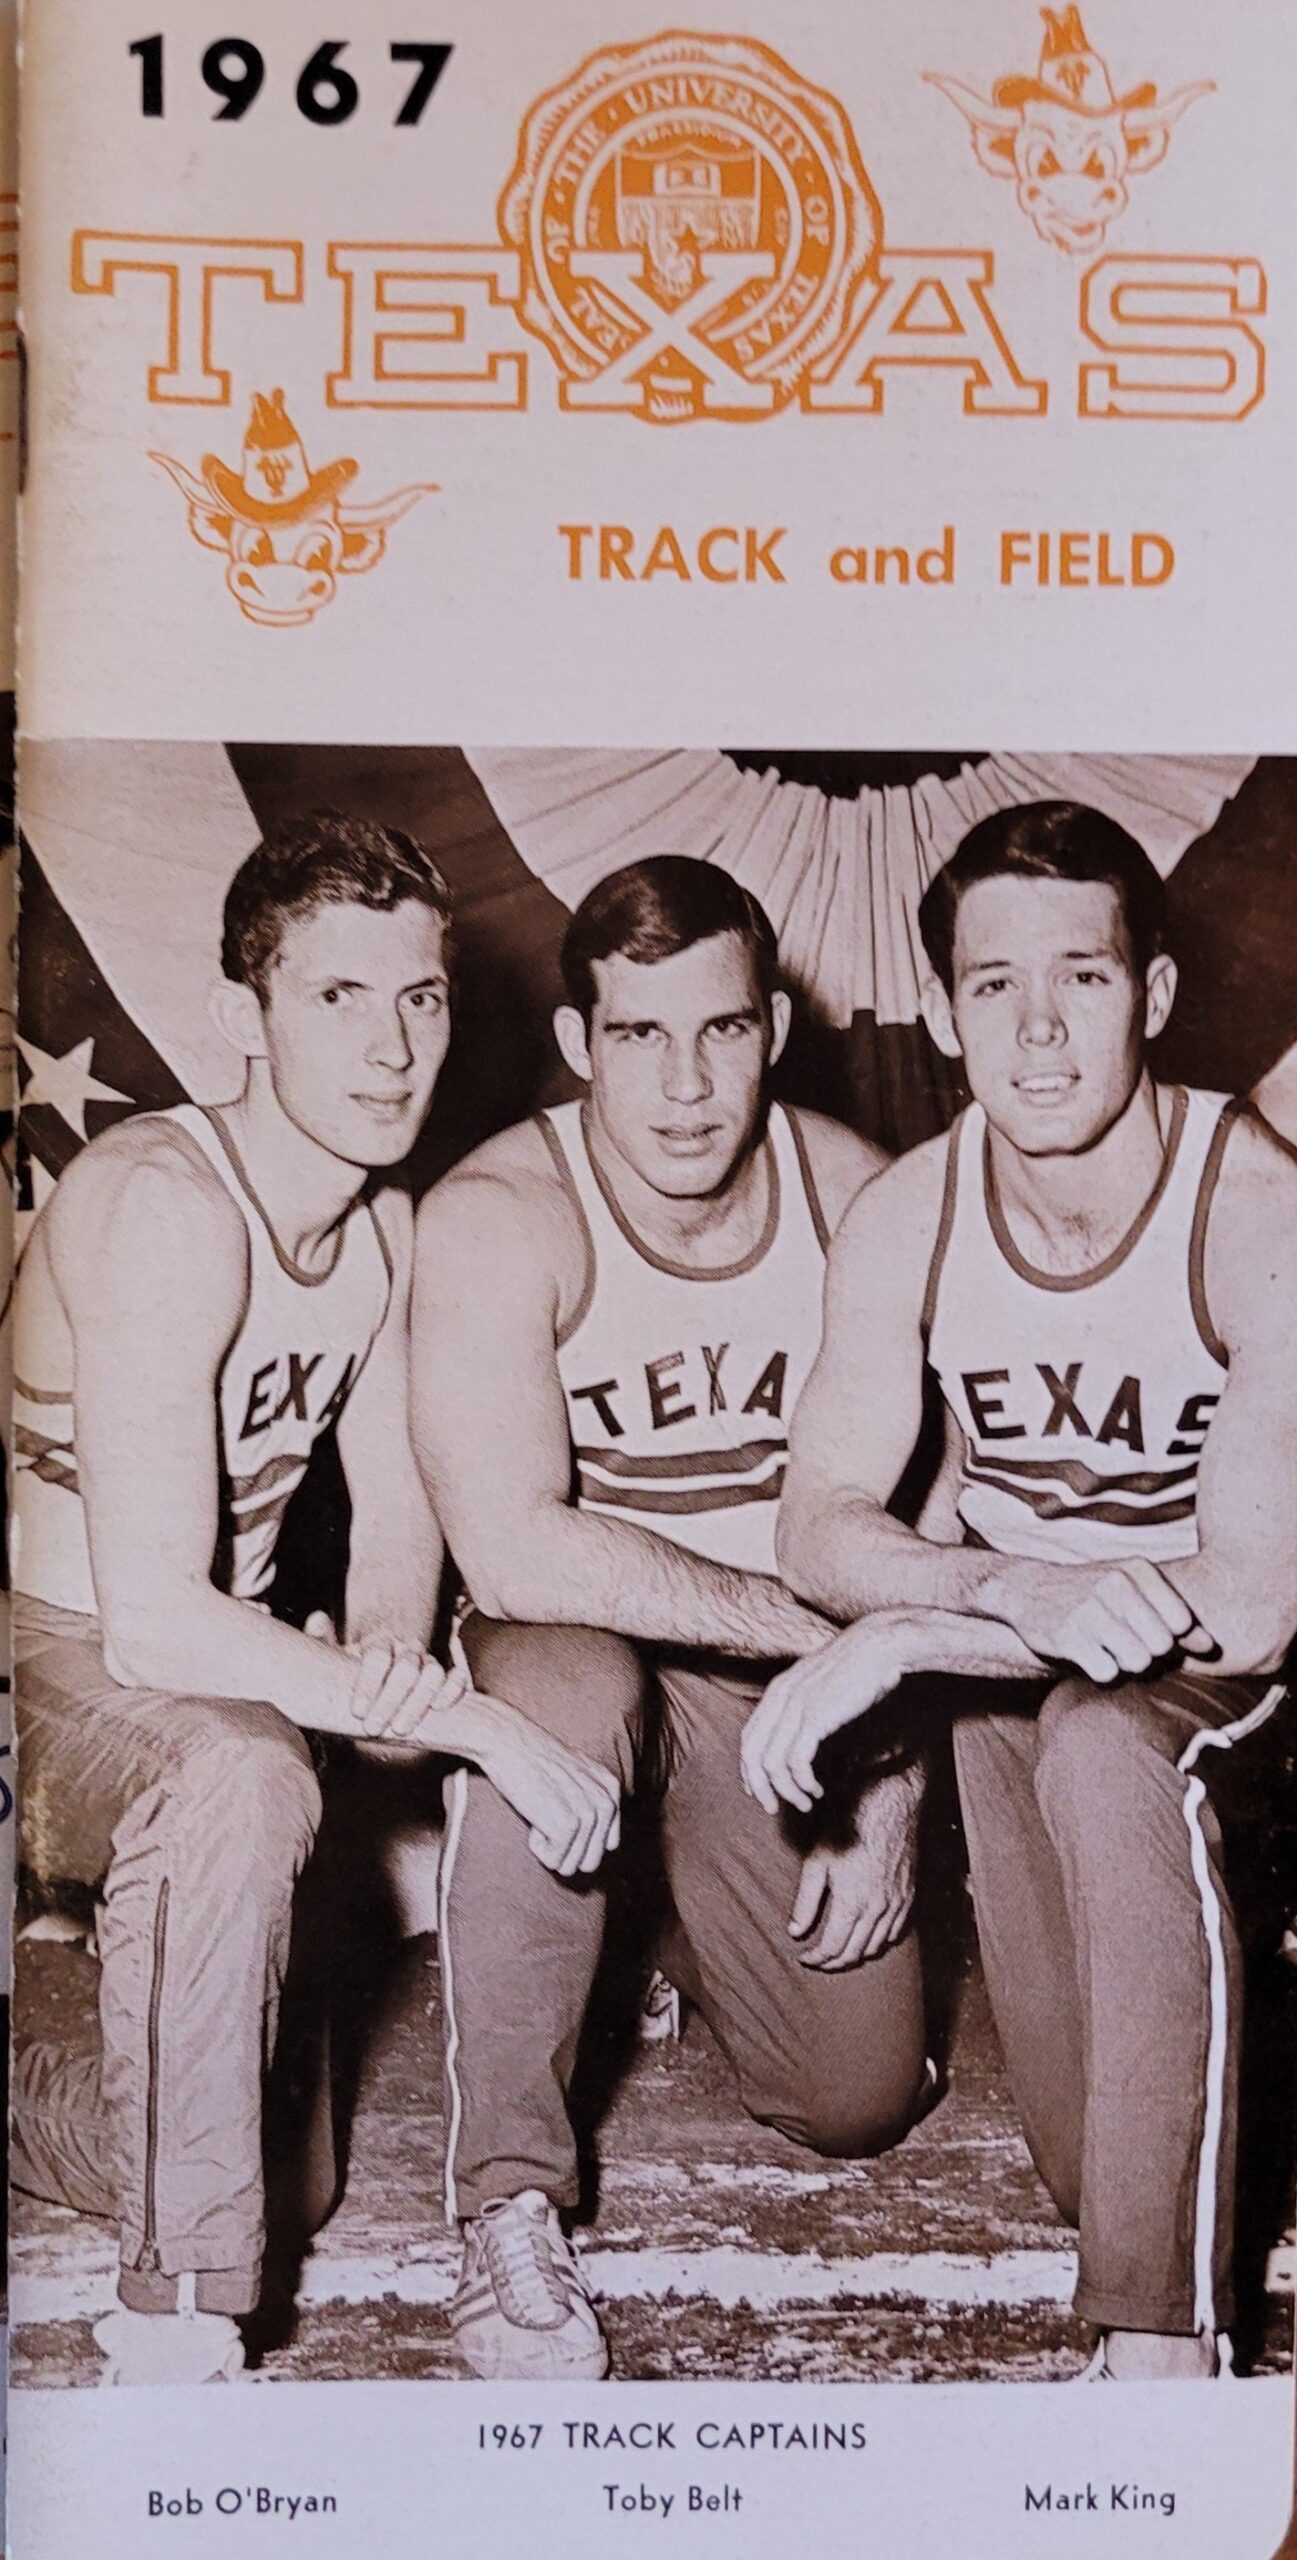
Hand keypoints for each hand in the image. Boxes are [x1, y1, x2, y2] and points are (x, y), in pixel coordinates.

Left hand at [333, 1624, 471, 1744]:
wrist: (380, 1676)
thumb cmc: (354, 1675)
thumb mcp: (334, 1659)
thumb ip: (323, 1641)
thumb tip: (317, 1620)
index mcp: (379, 1644)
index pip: (378, 1656)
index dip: (369, 1684)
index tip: (357, 1711)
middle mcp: (406, 1650)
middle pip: (406, 1668)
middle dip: (390, 1700)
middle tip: (373, 1728)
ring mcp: (428, 1662)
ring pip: (434, 1674)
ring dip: (418, 1703)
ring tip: (400, 1729)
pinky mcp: (447, 1677)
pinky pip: (458, 1678)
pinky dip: (452, 1691)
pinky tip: (438, 1708)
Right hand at [472, 1696, 622, 1878]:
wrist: (509, 1744)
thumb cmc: (534, 1761)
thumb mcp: (578, 1773)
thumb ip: (594, 1800)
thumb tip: (604, 1844)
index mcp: (611, 1790)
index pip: (607, 1845)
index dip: (577, 1839)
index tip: (559, 1812)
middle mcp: (606, 1804)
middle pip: (590, 1861)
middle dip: (565, 1850)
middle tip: (548, 1817)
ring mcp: (588, 1815)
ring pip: (571, 1866)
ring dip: (549, 1848)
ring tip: (541, 1814)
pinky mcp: (568, 1826)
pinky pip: (553, 1861)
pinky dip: (537, 1847)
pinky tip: (534, 1819)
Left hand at [741, 1617, 908, 1813]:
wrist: (878, 1646)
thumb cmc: (858, 1667)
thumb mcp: (821, 1685)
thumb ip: (806, 1706)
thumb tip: (804, 1736)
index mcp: (778, 1690)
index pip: (749, 1737)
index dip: (749, 1768)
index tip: (759, 1789)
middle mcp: (780, 1698)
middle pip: (752, 1753)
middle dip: (759, 1787)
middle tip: (772, 1808)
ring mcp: (796, 1707)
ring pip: (772, 1763)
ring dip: (787, 1790)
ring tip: (805, 1802)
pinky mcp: (815, 1717)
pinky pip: (796, 1761)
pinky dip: (803, 1782)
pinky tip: (816, 1789)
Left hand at [789, 1765, 924, 1970]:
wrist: (887, 1805)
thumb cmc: (847, 1828)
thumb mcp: (817, 1862)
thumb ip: (806, 1901)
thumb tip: (795, 1932)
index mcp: (852, 1903)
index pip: (833, 1948)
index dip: (816, 1958)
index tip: (804, 1958)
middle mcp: (877, 1909)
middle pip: (855, 1953)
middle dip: (834, 1962)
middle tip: (819, 1960)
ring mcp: (896, 1904)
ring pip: (877, 1947)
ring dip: (856, 1956)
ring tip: (839, 1954)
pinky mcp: (908, 1896)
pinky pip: (896, 1933)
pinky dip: (879, 1943)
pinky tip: (868, 1939)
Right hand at [986, 1558, 1216, 1683]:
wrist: (1029, 1589)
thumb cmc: (1094, 1594)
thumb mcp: (1134, 1591)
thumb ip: (1175, 1616)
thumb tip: (1210, 1646)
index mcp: (1138, 1570)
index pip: (1181, 1623)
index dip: (1169, 1637)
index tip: (1147, 1631)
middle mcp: (1116, 1585)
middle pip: (1161, 1646)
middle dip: (1147, 1653)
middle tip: (1124, 1642)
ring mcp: (1090, 1610)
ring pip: (1137, 1662)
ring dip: (1125, 1664)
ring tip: (1108, 1648)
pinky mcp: (1069, 1637)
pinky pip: (1107, 1673)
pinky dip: (1101, 1671)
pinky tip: (1089, 1653)